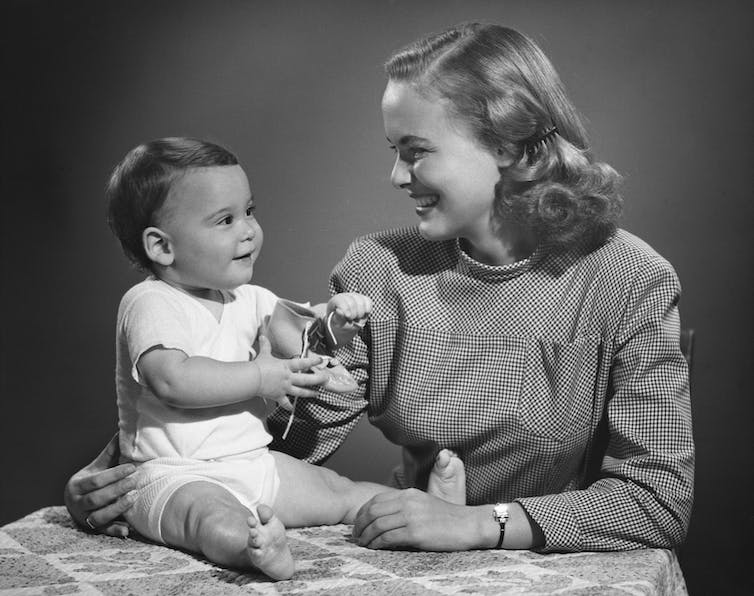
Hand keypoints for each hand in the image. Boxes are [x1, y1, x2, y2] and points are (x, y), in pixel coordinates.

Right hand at [63, 433, 137, 536]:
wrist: (76, 503)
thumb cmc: (91, 481)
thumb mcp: (96, 467)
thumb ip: (110, 453)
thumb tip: (123, 430)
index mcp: (77, 486)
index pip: (95, 481)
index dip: (114, 474)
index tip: (132, 467)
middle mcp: (77, 504)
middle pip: (97, 498)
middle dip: (117, 489)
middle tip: (136, 480)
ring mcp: (84, 518)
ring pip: (99, 517)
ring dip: (118, 508)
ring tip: (135, 497)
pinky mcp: (92, 530)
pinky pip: (104, 532)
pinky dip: (115, 531)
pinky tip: (127, 530)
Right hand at [254, 335, 327, 409]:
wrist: (252, 379)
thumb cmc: (259, 366)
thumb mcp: (264, 354)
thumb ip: (266, 346)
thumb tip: (263, 336)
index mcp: (286, 366)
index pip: (302, 363)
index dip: (312, 361)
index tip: (321, 360)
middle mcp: (288, 378)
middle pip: (306, 379)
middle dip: (318, 380)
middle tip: (326, 379)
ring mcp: (284, 388)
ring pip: (300, 392)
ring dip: (310, 393)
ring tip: (317, 394)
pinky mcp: (278, 396)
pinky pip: (285, 403)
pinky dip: (289, 407)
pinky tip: (293, 409)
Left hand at [327, 293, 371, 327]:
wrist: (347, 325)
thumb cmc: (340, 324)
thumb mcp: (338, 323)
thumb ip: (338, 318)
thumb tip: (339, 311)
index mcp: (335, 301)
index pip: (340, 301)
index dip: (345, 309)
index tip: (348, 317)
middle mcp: (345, 296)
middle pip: (352, 302)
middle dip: (354, 314)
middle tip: (352, 320)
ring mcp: (354, 296)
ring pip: (361, 302)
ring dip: (361, 313)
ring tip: (357, 318)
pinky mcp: (363, 298)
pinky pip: (368, 301)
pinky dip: (367, 309)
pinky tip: (364, 314)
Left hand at [352, 489, 482, 550]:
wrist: (468, 524)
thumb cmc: (447, 518)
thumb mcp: (423, 504)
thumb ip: (405, 507)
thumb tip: (384, 517)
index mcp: (408, 493)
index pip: (376, 500)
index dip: (362, 512)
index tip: (358, 523)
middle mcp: (408, 502)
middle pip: (372, 511)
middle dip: (359, 524)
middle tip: (355, 535)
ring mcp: (411, 517)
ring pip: (377, 525)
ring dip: (366, 536)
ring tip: (362, 544)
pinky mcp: (415, 533)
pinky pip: (387, 538)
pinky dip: (376, 543)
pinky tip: (374, 548)